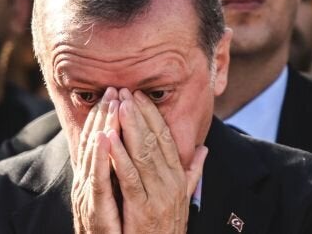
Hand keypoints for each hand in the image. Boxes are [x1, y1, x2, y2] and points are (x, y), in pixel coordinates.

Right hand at [72, 88, 121, 233]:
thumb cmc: (119, 231)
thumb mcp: (126, 200)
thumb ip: (133, 176)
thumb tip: (148, 157)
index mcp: (98, 179)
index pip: (103, 142)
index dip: (110, 117)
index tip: (121, 94)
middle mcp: (89, 183)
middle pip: (95, 142)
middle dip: (104, 114)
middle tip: (113, 88)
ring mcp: (88, 194)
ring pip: (93, 154)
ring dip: (100, 126)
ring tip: (110, 104)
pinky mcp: (92, 207)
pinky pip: (96, 179)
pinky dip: (99, 156)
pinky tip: (104, 136)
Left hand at [108, 89, 207, 233]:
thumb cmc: (168, 227)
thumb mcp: (183, 197)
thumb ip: (192, 172)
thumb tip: (203, 149)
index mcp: (179, 177)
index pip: (166, 138)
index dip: (152, 115)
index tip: (139, 96)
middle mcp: (173, 182)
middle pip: (154, 140)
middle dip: (138, 113)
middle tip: (124, 91)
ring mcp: (160, 195)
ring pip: (143, 154)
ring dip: (129, 127)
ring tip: (117, 106)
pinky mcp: (144, 209)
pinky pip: (130, 178)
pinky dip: (119, 156)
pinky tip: (108, 138)